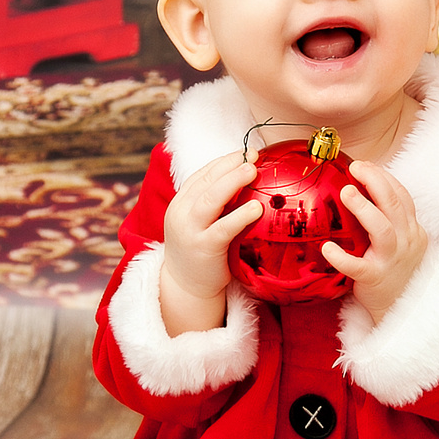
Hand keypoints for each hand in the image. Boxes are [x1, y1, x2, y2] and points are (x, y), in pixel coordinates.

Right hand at [161, 149, 262, 335]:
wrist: (185, 287)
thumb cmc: (200, 250)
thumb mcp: (201, 222)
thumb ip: (215, 203)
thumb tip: (247, 179)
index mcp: (181, 203)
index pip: (202, 175)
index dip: (224, 161)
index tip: (245, 152)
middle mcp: (181, 213)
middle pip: (206, 182)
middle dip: (230, 166)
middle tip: (252, 156)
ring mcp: (190, 231)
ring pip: (210, 200)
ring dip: (233, 182)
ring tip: (253, 171)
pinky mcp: (203, 249)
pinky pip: (223, 229)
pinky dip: (240, 216)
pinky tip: (257, 208)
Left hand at [325, 160, 429, 322]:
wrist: (401, 308)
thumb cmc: (393, 271)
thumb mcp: (400, 242)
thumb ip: (386, 220)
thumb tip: (357, 191)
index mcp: (412, 230)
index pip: (402, 196)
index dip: (384, 177)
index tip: (365, 165)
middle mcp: (406, 241)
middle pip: (394, 204)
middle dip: (375, 181)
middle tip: (355, 168)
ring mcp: (392, 260)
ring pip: (383, 229)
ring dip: (364, 208)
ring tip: (346, 192)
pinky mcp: (375, 278)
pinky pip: (358, 266)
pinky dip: (342, 257)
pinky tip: (327, 247)